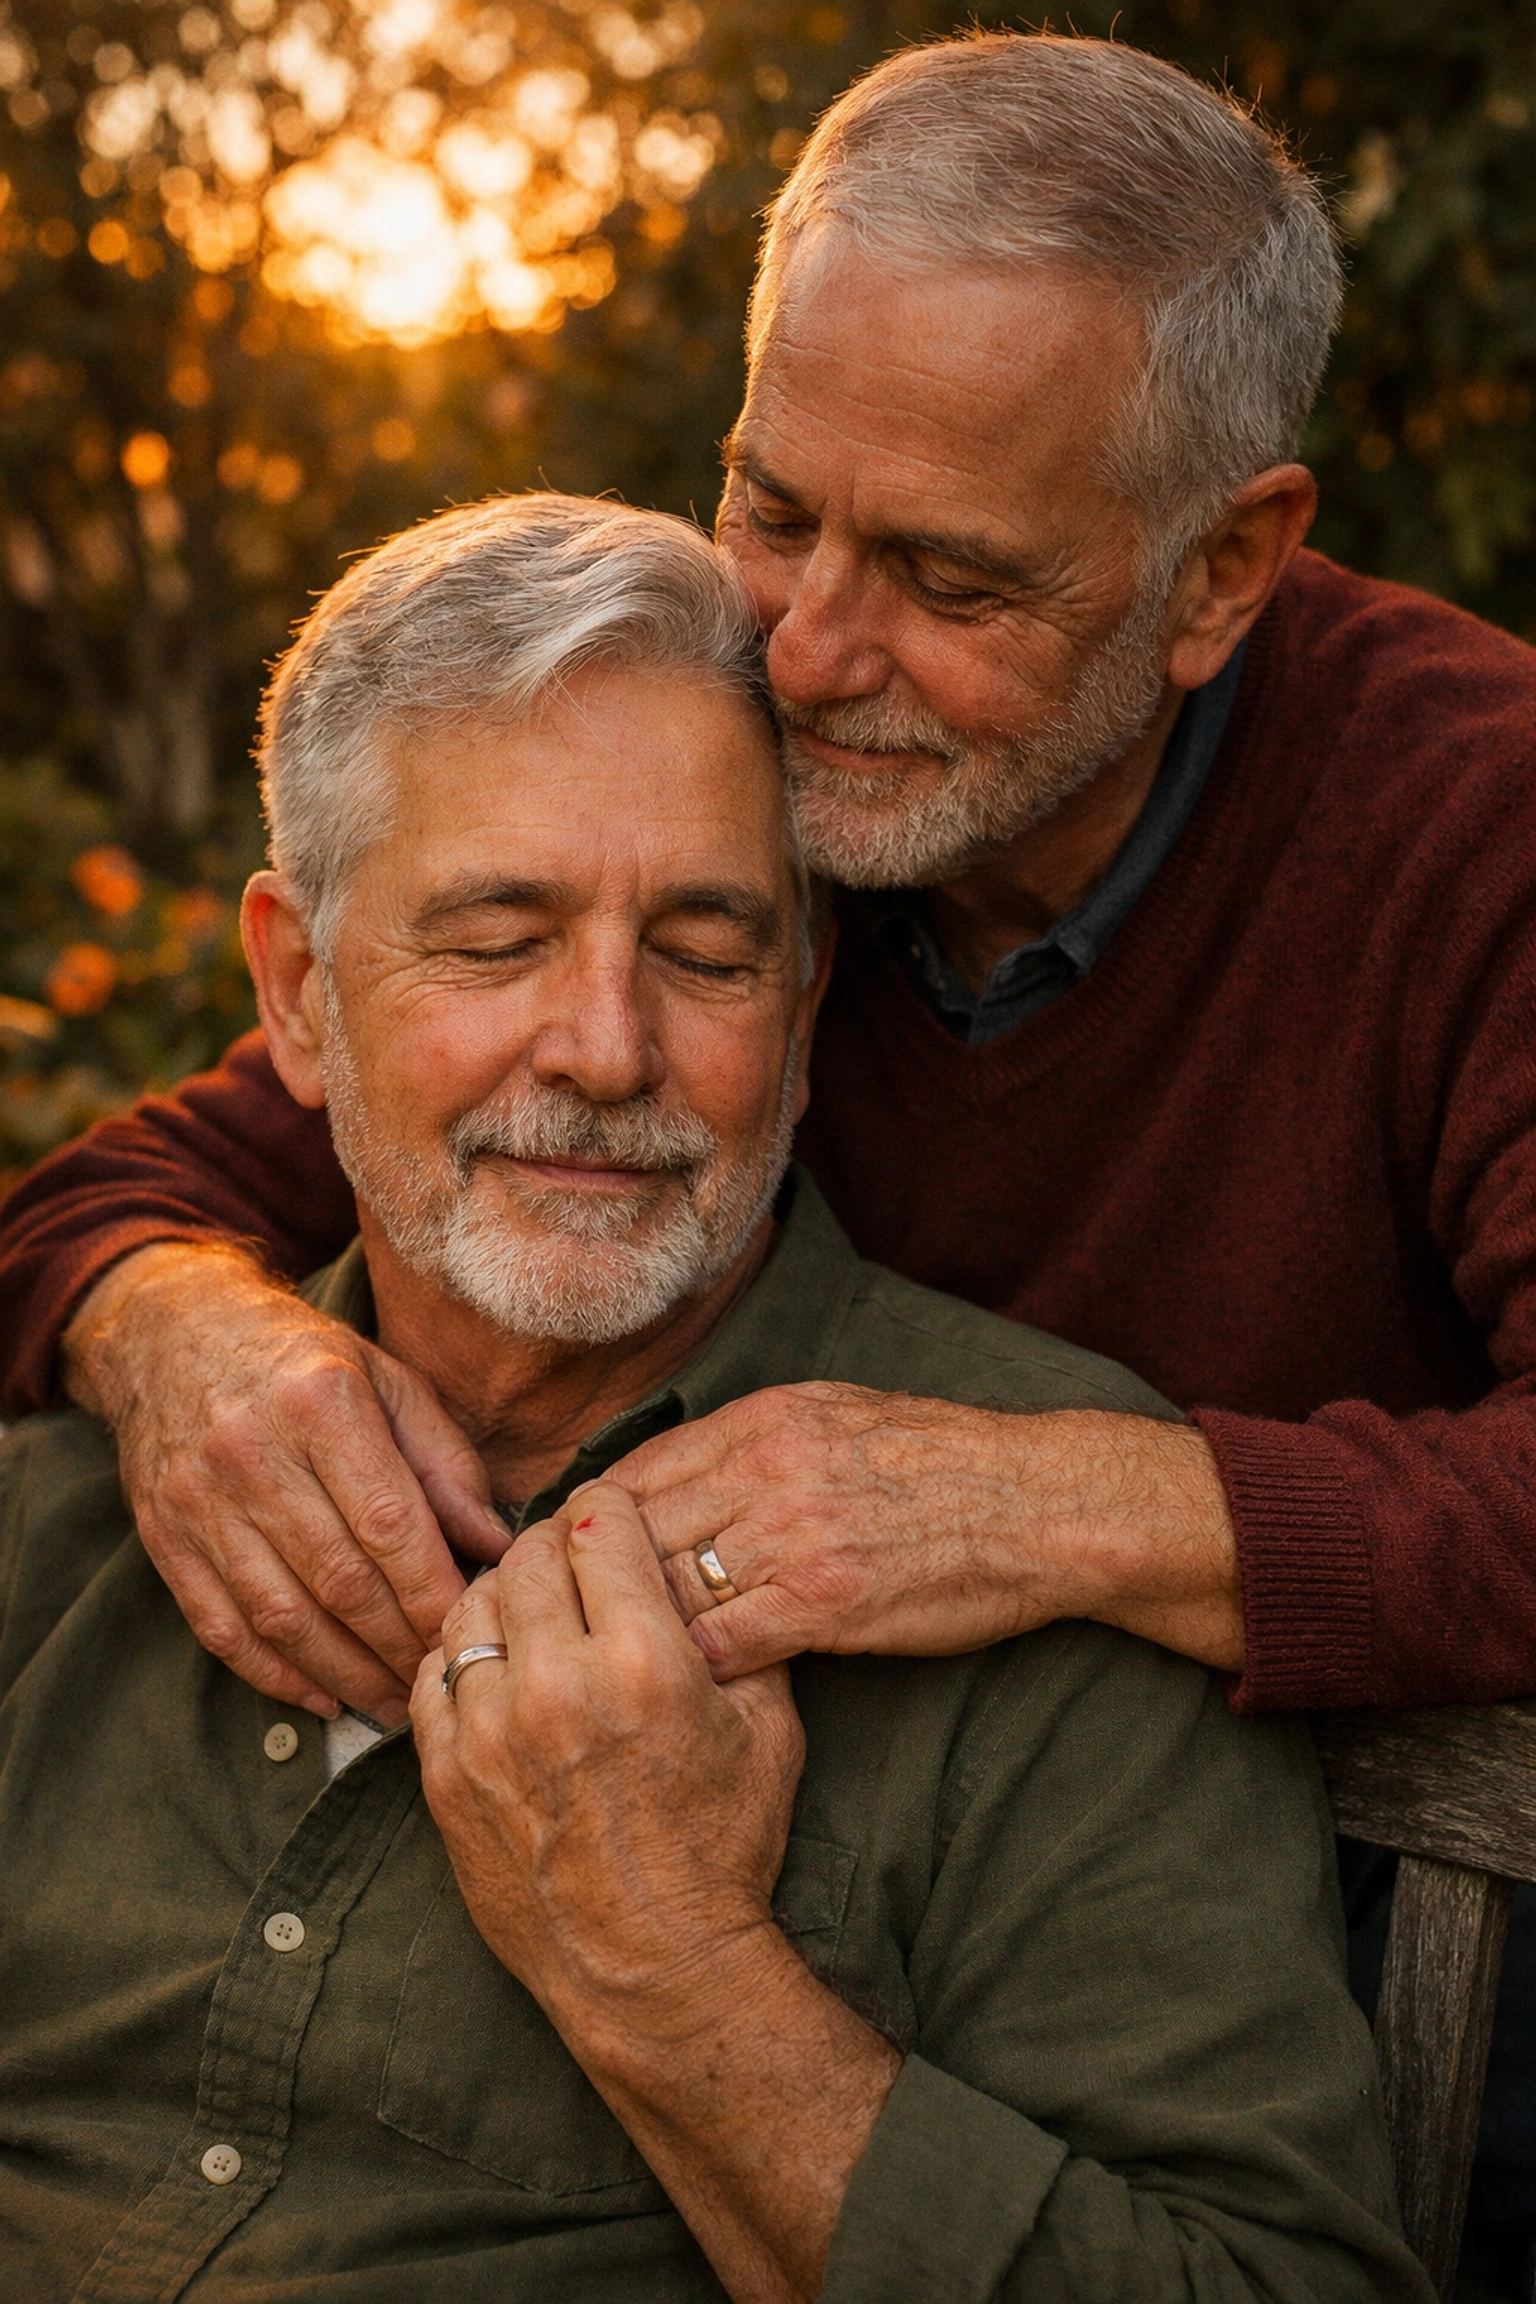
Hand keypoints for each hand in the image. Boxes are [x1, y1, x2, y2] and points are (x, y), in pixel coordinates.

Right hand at [63, 1242, 510, 1719]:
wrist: (171, 1334)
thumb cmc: (302, 1358)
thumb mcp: (387, 1379)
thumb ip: (445, 1461)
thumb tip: (497, 1545)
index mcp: (320, 1404)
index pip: (390, 1524)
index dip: (434, 1592)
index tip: (472, 1631)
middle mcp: (252, 1453)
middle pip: (339, 1581)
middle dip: (399, 1645)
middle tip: (443, 1679)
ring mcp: (199, 1501)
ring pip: (282, 1617)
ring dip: (346, 1675)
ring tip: (395, 1703)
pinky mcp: (163, 1538)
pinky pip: (222, 1628)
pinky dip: (276, 1675)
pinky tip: (324, 1697)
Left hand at [414, 1480, 803, 2016]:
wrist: (653, 1967)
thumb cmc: (721, 1849)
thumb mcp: (770, 1730)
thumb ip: (742, 1635)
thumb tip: (712, 1569)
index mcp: (642, 1660)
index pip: (598, 1525)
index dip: (610, 1511)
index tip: (614, 1523)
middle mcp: (556, 1685)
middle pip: (529, 1554)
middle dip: (557, 1548)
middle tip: (574, 1566)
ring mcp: (489, 1731)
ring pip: (472, 1605)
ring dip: (505, 1598)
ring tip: (533, 1617)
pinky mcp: (445, 1775)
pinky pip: (430, 1674)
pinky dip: (460, 1658)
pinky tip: (494, 1671)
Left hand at [605, 1382, 1244, 1678]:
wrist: (1037, 1503)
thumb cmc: (946, 1463)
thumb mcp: (839, 1414)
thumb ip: (754, 1439)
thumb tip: (681, 1465)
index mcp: (764, 1420)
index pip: (635, 1471)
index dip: (583, 1525)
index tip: (551, 1564)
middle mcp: (764, 1467)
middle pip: (632, 1528)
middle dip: (582, 1585)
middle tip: (544, 1632)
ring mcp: (792, 1534)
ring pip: (665, 1585)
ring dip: (621, 1633)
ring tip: (586, 1674)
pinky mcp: (824, 1601)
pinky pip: (722, 1637)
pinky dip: (683, 1666)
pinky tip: (660, 1695)